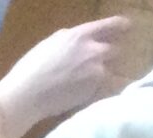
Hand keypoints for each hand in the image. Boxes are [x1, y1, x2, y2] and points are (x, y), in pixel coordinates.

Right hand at [0, 16, 133, 137]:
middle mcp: (95, 51)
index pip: (113, 25)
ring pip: (106, 71)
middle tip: (92, 63)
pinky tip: (73, 93)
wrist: (25, 97)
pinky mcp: (94, 91)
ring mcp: (96, 73)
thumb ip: (71, 39)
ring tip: (78, 83)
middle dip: (106, 56)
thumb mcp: (49, 44)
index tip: (126, 28)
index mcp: (82, 35)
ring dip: (97, 75)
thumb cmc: (30, 69)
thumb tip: (82, 41)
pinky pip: (99, 88)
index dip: (121, 26)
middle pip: (115, 50)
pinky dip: (91, 90)